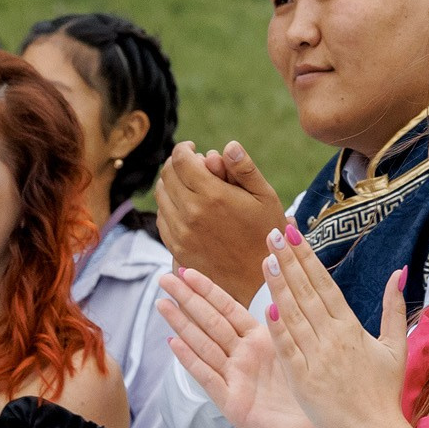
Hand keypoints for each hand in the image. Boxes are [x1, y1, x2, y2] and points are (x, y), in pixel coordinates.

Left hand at [156, 140, 287, 303]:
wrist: (259, 282)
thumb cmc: (267, 235)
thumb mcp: (266, 198)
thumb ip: (244, 169)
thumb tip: (228, 145)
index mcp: (213, 195)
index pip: (180, 160)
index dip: (184, 149)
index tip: (192, 148)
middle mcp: (191, 213)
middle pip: (167, 175)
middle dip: (177, 164)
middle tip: (193, 166)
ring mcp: (181, 233)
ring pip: (161, 196)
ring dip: (171, 185)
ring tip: (190, 187)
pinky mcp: (177, 248)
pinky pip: (162, 219)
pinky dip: (169, 207)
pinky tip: (187, 209)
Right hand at [156, 267, 326, 427]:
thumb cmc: (307, 392)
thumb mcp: (294, 352)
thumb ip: (281, 325)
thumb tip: (275, 292)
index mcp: (258, 341)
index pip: (227, 309)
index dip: (207, 290)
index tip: (186, 270)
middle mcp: (241, 357)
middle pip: (210, 322)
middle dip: (187, 300)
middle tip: (163, 278)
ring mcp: (233, 379)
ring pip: (204, 345)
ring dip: (182, 325)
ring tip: (161, 304)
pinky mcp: (231, 403)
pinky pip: (209, 377)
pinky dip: (191, 360)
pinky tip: (173, 343)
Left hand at [262, 225, 408, 427]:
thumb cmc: (384, 392)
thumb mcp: (395, 346)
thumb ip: (393, 308)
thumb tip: (398, 273)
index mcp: (352, 328)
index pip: (325, 284)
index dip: (307, 257)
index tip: (293, 233)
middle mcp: (333, 338)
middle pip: (307, 292)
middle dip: (289, 260)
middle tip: (273, 233)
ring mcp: (318, 359)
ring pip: (294, 315)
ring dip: (279, 286)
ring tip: (266, 259)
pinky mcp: (304, 380)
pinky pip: (289, 350)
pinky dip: (279, 329)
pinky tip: (267, 307)